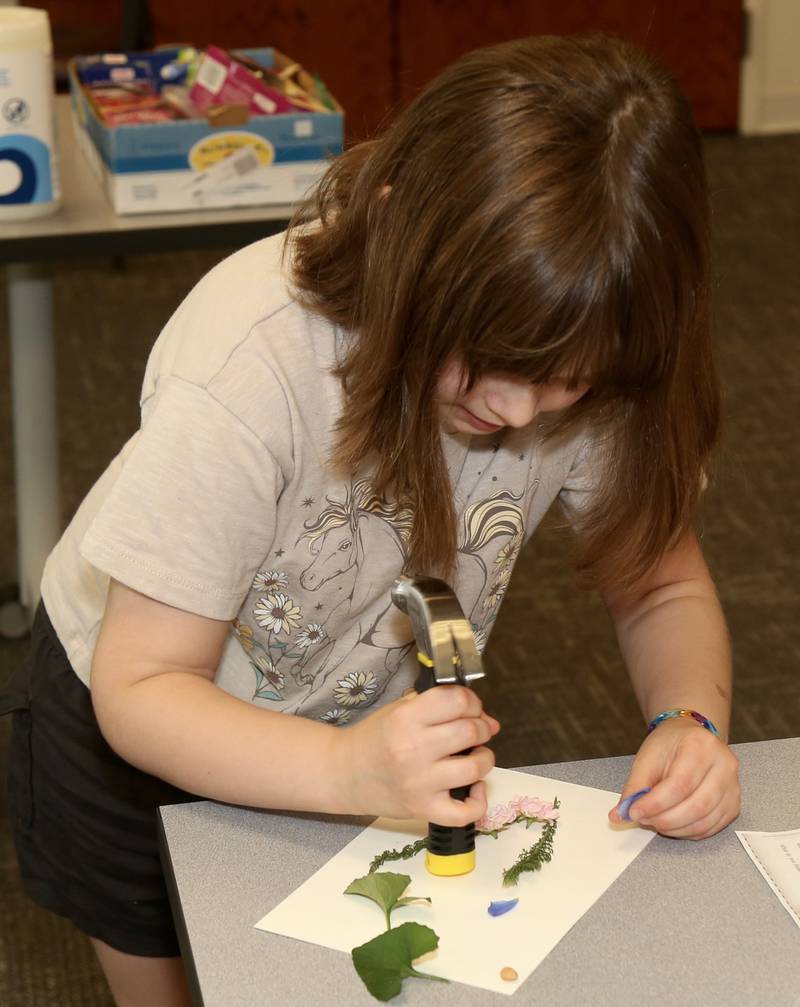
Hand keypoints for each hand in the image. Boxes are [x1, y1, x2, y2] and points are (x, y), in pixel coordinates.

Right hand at [339, 686, 499, 824]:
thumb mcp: (398, 709)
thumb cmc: (373, 738)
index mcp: (406, 718)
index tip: (471, 708)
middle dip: (482, 727)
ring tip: (476, 755)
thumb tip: (486, 720)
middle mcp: (413, 748)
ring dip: (485, 758)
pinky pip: (465, 812)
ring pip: (475, 767)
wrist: (343, 774)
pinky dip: (478, 800)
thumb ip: (437, 707)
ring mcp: (420, 782)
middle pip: (471, 731)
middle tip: (477, 730)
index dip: (472, 702)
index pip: (457, 700)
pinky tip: (474, 787)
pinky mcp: (423, 809)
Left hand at [608, 718, 739, 838]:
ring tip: (655, 822)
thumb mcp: (647, 757)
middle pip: (697, 805)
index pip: (680, 783)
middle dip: (666, 820)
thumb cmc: (669, 745)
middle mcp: (724, 764)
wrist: (691, 737)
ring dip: (676, 829)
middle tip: (644, 820)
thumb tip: (619, 815)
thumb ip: (634, 787)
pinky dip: (689, 832)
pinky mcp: (734, 803)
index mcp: (701, 745)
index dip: (656, 804)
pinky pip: (712, 827)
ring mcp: (733, 786)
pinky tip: (673, 825)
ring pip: (705, 820)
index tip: (634, 812)